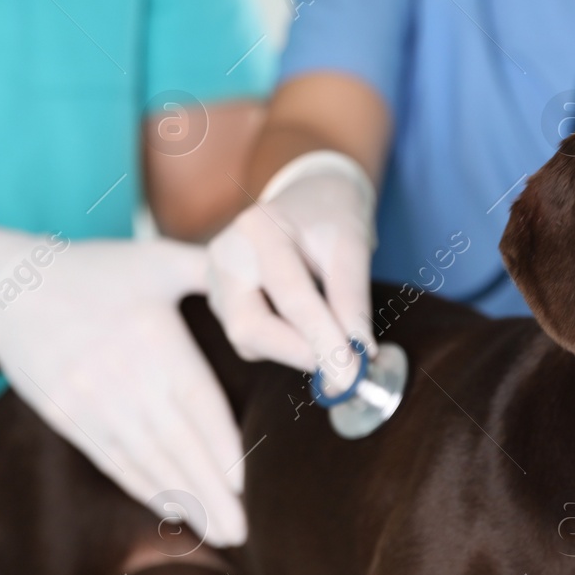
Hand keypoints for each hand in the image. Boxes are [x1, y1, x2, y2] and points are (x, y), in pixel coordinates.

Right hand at [0, 223, 245, 545]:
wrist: (10, 288)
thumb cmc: (97, 271)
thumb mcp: (156, 259)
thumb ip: (212, 272)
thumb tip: (268, 279)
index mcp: (153, 338)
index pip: (197, 404)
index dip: (222, 447)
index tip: (250, 485)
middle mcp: (123, 376)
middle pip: (176, 444)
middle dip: (212, 492)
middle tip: (245, 531)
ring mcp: (91, 401)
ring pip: (146, 460)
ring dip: (184, 501)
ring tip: (221, 532)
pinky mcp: (67, 417)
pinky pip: (113, 460)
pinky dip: (146, 488)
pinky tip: (175, 510)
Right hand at [207, 151, 375, 394]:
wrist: (308, 199)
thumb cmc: (331, 219)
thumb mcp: (352, 248)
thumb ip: (352, 301)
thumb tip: (359, 356)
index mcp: (259, 229)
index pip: (291, 296)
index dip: (323, 340)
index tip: (352, 375)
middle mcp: (225, 255)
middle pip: (249, 326)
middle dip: (299, 354)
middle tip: (344, 371)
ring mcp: (215, 280)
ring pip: (248, 341)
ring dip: (295, 350)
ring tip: (330, 332)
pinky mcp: (219, 301)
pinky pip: (250, 341)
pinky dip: (285, 344)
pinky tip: (306, 325)